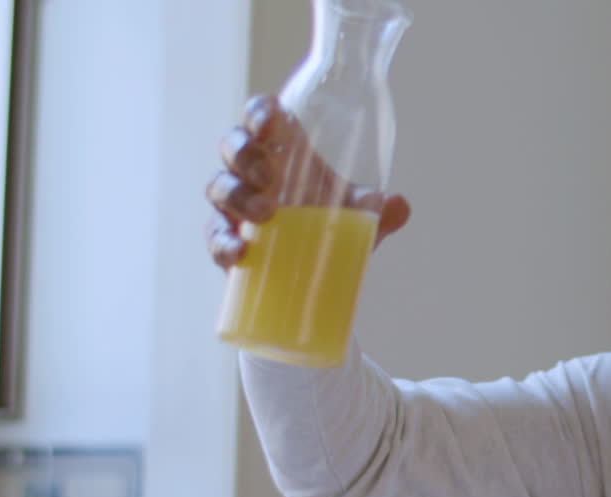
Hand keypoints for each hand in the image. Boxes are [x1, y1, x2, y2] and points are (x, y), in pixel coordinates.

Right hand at [205, 94, 410, 269]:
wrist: (312, 269)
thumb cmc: (328, 221)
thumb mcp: (354, 213)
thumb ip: (374, 209)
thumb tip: (397, 205)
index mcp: (281, 151)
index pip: (261, 116)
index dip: (259, 113)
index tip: (269, 124)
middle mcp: (251, 170)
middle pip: (233, 146)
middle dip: (244, 157)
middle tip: (268, 179)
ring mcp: (234, 204)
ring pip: (218, 186)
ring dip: (236, 197)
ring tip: (265, 215)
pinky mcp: (225, 238)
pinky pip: (213, 235)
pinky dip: (222, 243)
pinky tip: (239, 252)